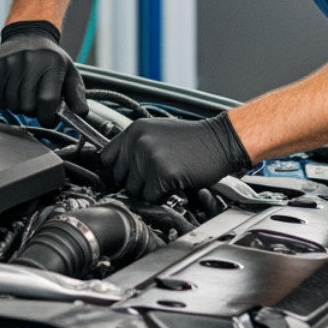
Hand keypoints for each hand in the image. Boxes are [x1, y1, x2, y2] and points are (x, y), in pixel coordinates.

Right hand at [0, 20, 86, 123]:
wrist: (28, 35)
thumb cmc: (51, 59)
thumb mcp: (70, 73)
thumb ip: (77, 96)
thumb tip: (80, 115)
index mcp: (52, 63)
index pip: (47, 101)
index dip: (48, 117)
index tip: (50, 119)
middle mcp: (29, 61)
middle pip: (27, 107)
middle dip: (34, 111)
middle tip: (37, 101)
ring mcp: (9, 63)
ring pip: (11, 105)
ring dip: (19, 106)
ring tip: (25, 93)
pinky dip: (6, 100)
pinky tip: (13, 89)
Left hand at [98, 113, 251, 203]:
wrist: (221, 142)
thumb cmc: (193, 141)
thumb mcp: (158, 132)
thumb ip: (135, 146)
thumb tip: (115, 168)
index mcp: (135, 130)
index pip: (105, 158)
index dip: (118, 170)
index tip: (129, 174)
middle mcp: (138, 142)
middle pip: (119, 178)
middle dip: (136, 182)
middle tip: (157, 175)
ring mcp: (150, 157)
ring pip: (134, 191)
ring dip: (150, 190)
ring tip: (168, 176)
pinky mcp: (162, 173)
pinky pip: (151, 197)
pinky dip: (163, 196)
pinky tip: (176, 182)